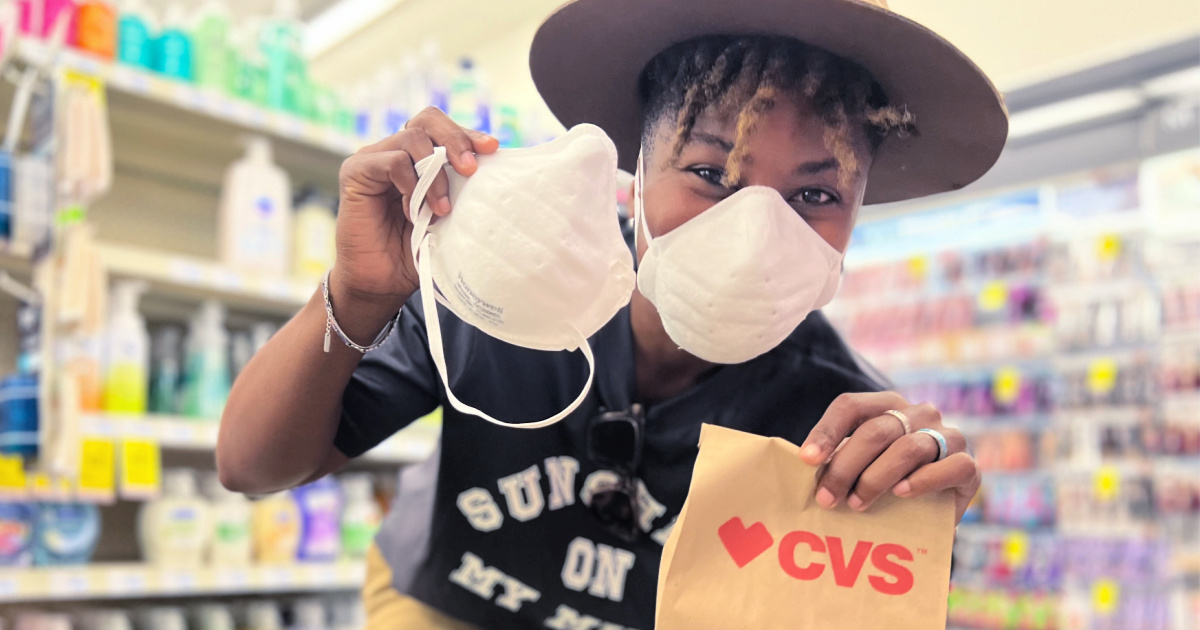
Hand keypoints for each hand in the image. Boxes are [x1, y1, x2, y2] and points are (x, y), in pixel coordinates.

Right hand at [334, 107, 499, 309]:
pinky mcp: (356, 171)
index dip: (467, 133)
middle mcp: (395, 151)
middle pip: (427, 120)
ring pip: (412, 138)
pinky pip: (391, 161)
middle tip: (470, 169)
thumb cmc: (414, 252)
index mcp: (418, 158)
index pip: (443, 129)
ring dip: (434, 174)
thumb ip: (461, 191)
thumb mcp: (447, 217)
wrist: (381, 283)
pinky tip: (413, 212)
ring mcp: (374, 159)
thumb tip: (494, 172)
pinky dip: (410, 184)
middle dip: (455, 139)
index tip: (492, 148)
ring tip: (442, 208)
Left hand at [799, 391, 979, 522]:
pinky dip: (923, 480)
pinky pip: (949, 466)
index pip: (850, 406)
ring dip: (876, 478)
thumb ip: (840, 460)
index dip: (827, 431)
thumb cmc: (886, 483)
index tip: (807, 460)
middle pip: (875, 431)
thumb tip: (805, 468)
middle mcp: (919, 413)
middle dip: (845, 466)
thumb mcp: (860, 466)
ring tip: (857, 504)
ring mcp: (948, 436)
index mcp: (887, 405)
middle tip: (826, 498)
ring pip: (908, 448)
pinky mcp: (969, 466)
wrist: (933, 512)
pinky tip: (902, 494)